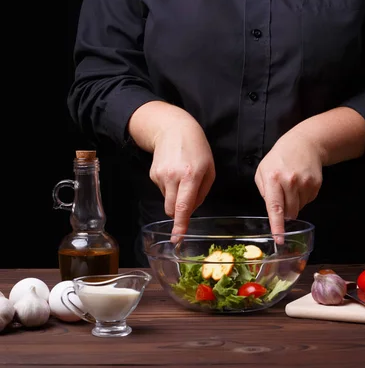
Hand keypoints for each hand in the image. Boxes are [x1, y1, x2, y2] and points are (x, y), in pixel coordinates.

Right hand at [130, 102, 215, 239]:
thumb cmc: (197, 149)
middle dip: (178, 214)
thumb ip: (202, 192)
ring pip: (167, 200)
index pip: (183, 206)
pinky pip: (163, 190)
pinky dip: (169, 187)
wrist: (173, 129)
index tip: (177, 238)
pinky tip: (174, 172)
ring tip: (183, 178)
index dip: (180, 224)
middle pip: (171, 209)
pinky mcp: (152, 174)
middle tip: (187, 205)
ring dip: (175, 196)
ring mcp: (160, 176)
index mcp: (191, 176)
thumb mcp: (209, 169)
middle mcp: (173, 177)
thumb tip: (191, 210)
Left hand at [254, 131, 323, 237]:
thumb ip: (264, 191)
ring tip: (292, 186)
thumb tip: (271, 209)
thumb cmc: (279, 157)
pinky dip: (303, 197)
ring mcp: (305, 183)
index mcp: (273, 178)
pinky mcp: (316, 185)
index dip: (277, 225)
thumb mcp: (263, 170)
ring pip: (299, 208)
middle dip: (284, 212)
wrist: (304, 143)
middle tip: (282, 198)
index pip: (274, 207)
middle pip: (289, 212)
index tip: (279, 239)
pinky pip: (308, 201)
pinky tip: (300, 184)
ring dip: (294, 203)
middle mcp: (290, 182)